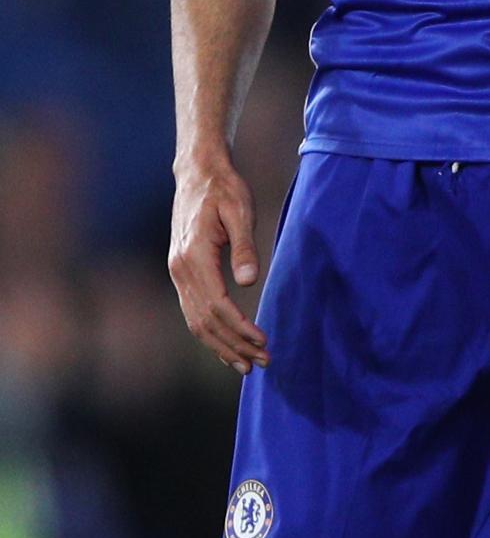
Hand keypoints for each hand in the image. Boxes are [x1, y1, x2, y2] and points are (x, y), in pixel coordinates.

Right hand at [168, 154, 268, 371]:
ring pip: (196, 322)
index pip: (217, 305)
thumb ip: (245, 246)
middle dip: (234, 345)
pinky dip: (210, 333)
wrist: (198, 173)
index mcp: (194, 257)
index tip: (264, 341)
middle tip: (263, 362)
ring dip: (221, 345)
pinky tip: (227, 346)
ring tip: (247, 364)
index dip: (240, 328)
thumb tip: (249, 280)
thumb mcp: (240, 210)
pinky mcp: (182, 273)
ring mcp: (177, 273)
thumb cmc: (224, 189)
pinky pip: (193, 312)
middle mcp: (180, 270)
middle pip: (205, 321)